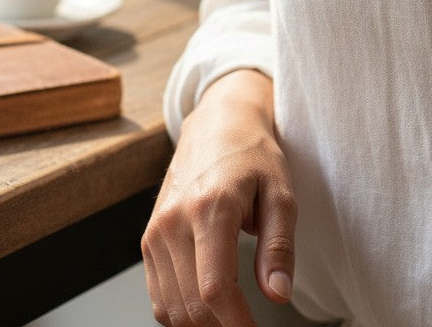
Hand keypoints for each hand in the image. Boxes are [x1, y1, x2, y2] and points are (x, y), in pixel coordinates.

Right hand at [142, 70, 296, 326]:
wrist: (217, 125)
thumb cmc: (253, 155)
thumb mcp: (281, 193)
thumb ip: (280, 246)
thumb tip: (278, 293)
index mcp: (211, 207)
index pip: (213, 289)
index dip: (236, 323)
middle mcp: (175, 220)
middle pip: (190, 306)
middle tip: (249, 326)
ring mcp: (156, 230)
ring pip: (170, 307)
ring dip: (201, 324)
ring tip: (232, 316)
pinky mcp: (149, 238)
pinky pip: (159, 295)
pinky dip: (181, 311)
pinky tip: (207, 306)